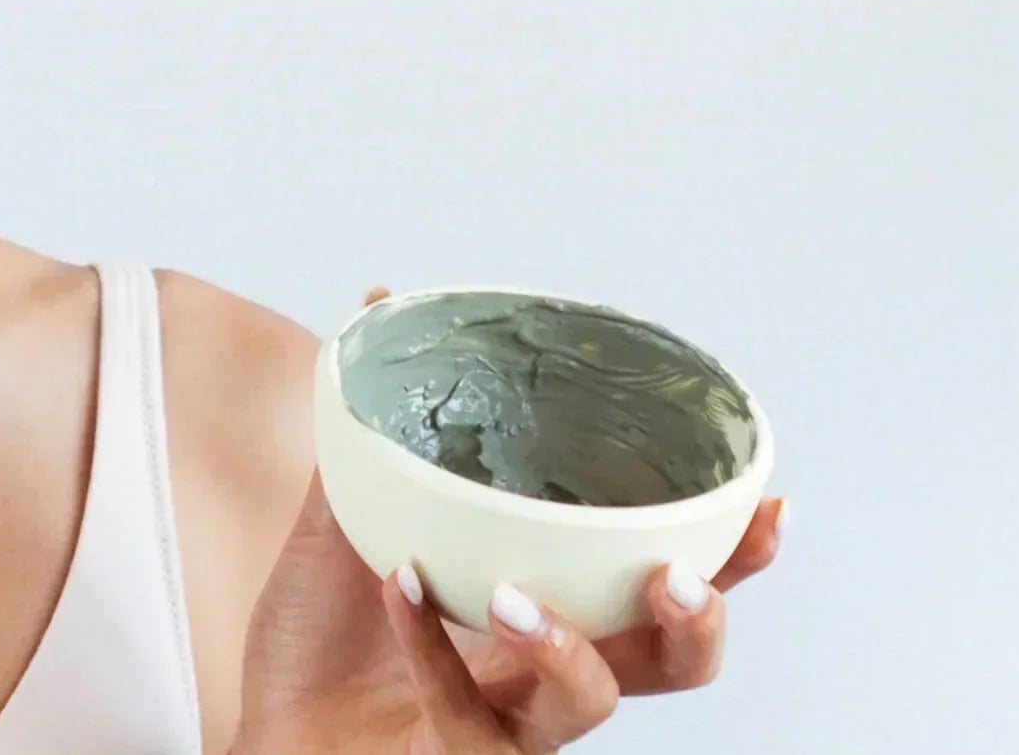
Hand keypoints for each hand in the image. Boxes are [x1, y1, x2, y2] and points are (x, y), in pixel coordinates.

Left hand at [233, 476, 783, 753]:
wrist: (256, 730)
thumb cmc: (314, 644)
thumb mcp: (336, 522)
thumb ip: (364, 434)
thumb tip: (380, 306)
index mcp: (543, 611)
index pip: (659, 592)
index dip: (727, 561)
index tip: (762, 504)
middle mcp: (541, 674)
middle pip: (670, 664)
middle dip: (697, 619)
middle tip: (675, 574)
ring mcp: (505, 725)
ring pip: (591, 702)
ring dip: (566, 643)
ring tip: (515, 592)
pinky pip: (464, 712)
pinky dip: (431, 646)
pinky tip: (400, 586)